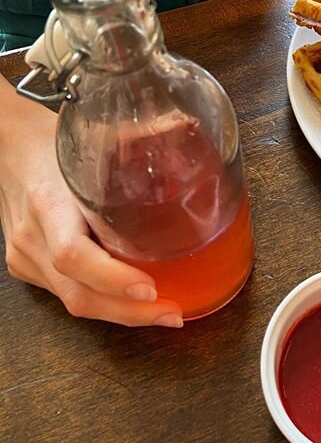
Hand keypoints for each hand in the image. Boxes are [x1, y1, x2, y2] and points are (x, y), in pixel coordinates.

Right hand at [0, 97, 183, 327]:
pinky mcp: (25, 265)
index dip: (112, 278)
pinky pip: (66, 293)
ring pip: (72, 300)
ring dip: (119, 313)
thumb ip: (132, 141)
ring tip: (162, 312)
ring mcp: (25, 255)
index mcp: (49, 202)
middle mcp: (32, 235)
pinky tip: (130, 300)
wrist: (9, 148)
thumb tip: (182, 130)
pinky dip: (101, 301)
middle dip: (128, 312)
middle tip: (172, 313)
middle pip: (77, 292)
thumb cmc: (52, 144)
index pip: (73, 254)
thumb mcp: (92, 140)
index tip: (150, 288)